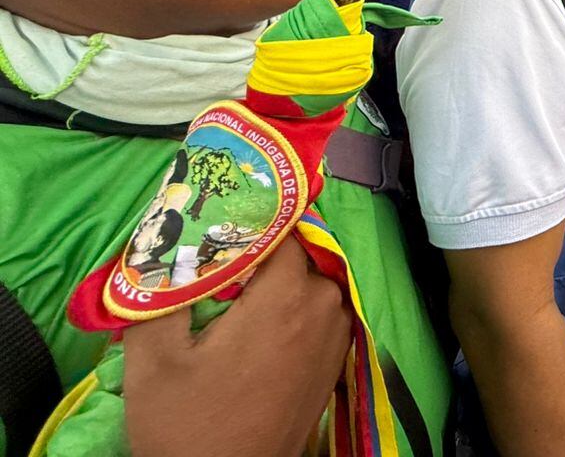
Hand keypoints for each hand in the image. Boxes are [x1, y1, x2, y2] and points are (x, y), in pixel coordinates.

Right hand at [125, 241, 351, 456]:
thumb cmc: (189, 424)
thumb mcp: (154, 359)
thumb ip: (161, 292)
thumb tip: (162, 246)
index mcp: (288, 295)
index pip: (280, 229)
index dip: (249, 219)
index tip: (220, 215)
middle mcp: (324, 307)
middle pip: (295, 256)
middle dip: (260, 252)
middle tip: (216, 256)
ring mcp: (336, 335)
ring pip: (308, 284)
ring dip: (276, 283)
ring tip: (230, 291)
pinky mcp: (335, 360)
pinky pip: (317, 313)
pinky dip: (291, 309)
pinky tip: (254, 322)